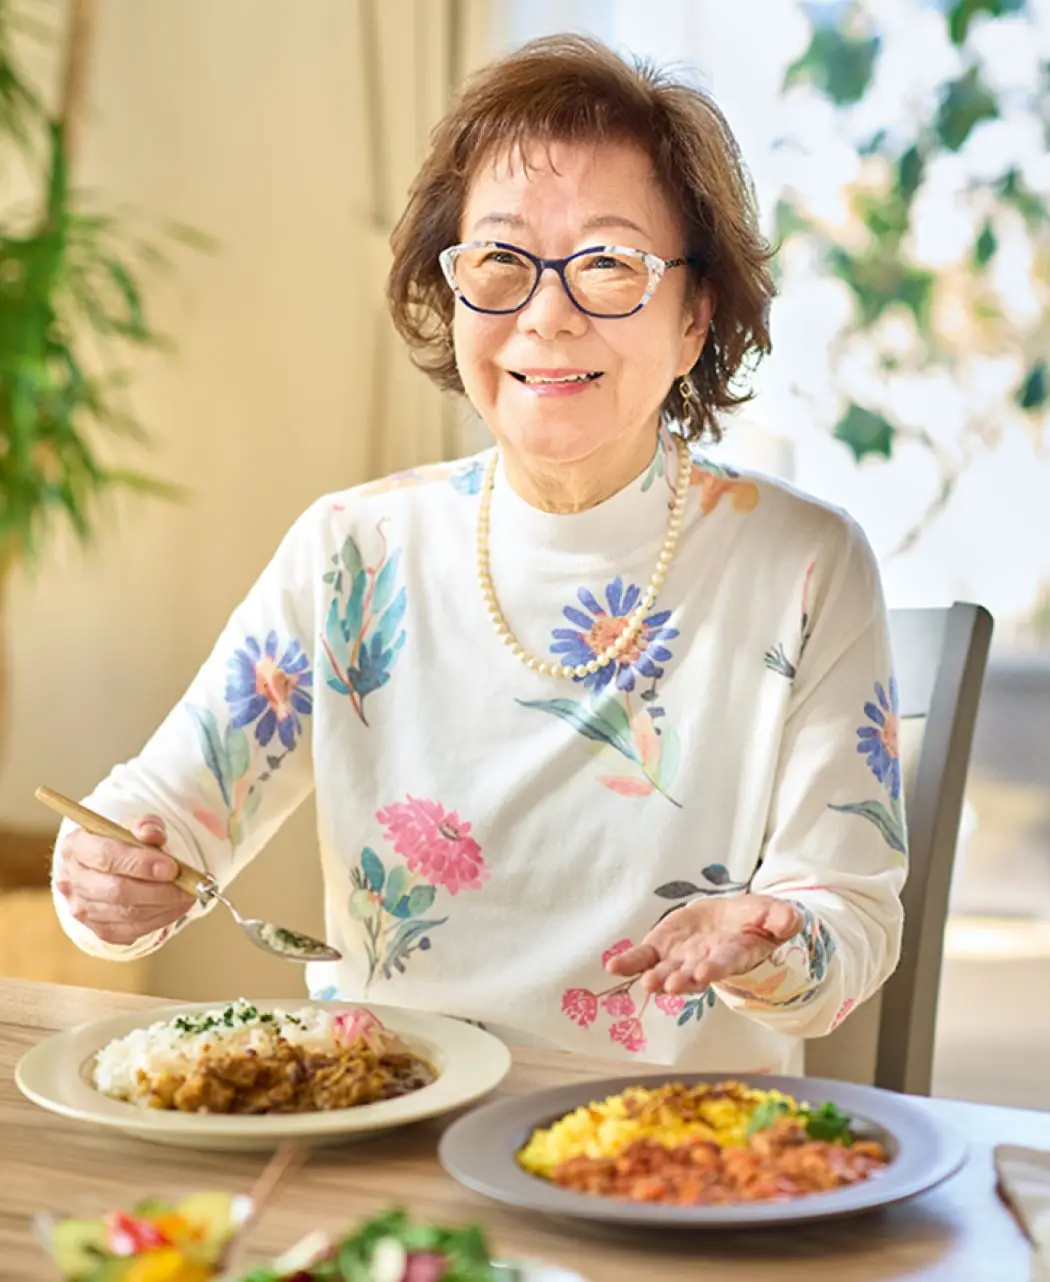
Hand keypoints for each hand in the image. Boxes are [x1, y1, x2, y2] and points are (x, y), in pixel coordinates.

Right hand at [54, 815, 195, 945]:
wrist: (108, 867)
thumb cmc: (121, 843)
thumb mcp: (133, 827)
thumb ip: (146, 826)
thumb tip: (154, 834)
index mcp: (76, 846)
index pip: (106, 857)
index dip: (141, 864)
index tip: (172, 868)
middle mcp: (72, 880)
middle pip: (116, 891)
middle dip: (158, 890)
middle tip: (187, 886)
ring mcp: (81, 908)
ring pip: (126, 914)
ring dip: (164, 906)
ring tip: (188, 896)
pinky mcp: (97, 929)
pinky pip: (131, 930)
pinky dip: (160, 920)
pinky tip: (177, 907)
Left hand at [605, 894, 803, 995]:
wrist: (727, 921)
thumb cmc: (754, 921)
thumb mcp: (772, 914)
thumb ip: (780, 917)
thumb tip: (791, 919)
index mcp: (734, 954)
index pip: (724, 964)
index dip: (715, 969)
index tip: (705, 973)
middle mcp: (705, 963)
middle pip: (693, 975)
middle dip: (682, 981)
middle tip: (670, 986)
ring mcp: (680, 959)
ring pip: (666, 971)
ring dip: (656, 978)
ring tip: (646, 983)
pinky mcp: (660, 949)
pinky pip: (642, 958)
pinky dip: (628, 963)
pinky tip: (613, 967)